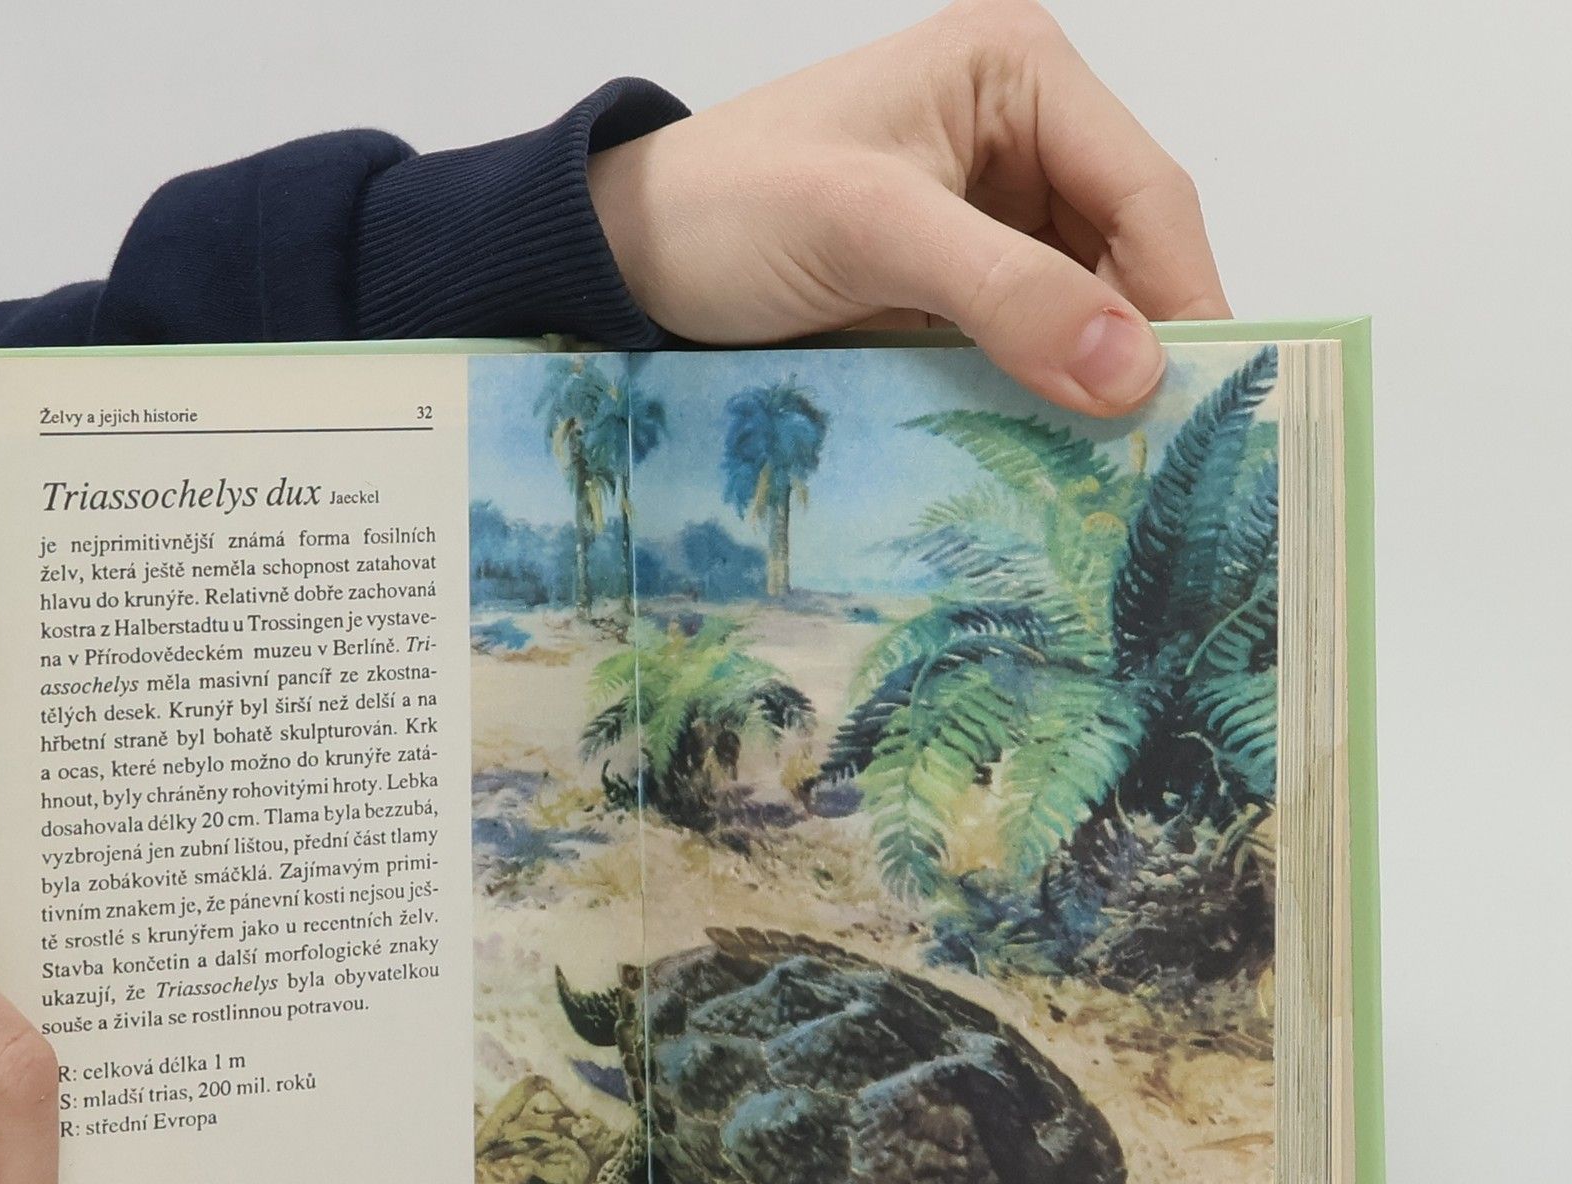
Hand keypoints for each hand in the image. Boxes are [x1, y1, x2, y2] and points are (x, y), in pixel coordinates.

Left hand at [589, 0, 1229, 414]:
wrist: (630, 257)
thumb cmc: (730, 209)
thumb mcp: (870, 234)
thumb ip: (1004, 293)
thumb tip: (1132, 371)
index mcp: (1020, 73)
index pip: (1146, 191)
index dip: (1180, 300)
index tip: (1193, 407)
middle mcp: (1023, 132)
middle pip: (1127, 253)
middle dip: (1137, 348)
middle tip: (1152, 459)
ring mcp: (992, 213)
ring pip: (1084, 307)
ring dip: (1091, 382)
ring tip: (1107, 470)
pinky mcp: (956, 282)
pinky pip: (1028, 342)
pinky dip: (1040, 394)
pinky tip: (1048, 451)